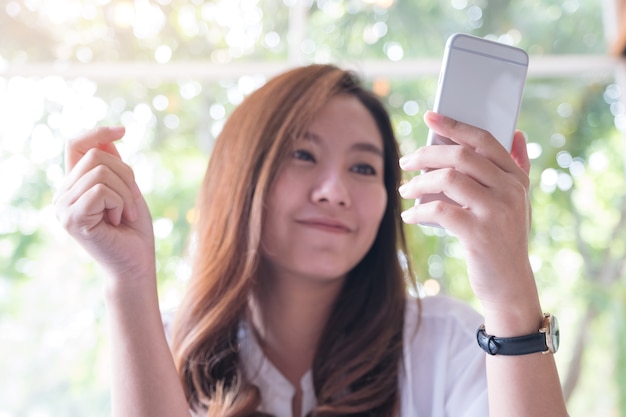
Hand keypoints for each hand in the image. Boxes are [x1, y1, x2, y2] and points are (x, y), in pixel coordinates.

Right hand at [54, 127, 155, 283]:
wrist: (136, 264)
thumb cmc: (134, 231)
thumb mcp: (128, 190)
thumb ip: (114, 166)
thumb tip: (106, 136)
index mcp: (75, 186)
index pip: (76, 145)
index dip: (97, 132)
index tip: (123, 130)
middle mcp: (63, 194)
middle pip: (96, 155)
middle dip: (127, 174)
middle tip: (132, 202)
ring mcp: (64, 207)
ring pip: (101, 171)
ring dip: (126, 192)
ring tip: (126, 214)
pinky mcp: (72, 218)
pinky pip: (101, 190)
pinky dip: (120, 202)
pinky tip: (120, 221)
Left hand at [399, 112, 538, 325]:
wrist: (509, 285)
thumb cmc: (505, 240)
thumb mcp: (519, 202)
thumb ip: (518, 167)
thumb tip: (516, 133)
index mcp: (516, 178)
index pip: (483, 140)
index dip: (454, 126)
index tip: (430, 117)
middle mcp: (510, 191)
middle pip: (461, 155)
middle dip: (426, 154)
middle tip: (404, 161)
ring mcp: (496, 212)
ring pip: (448, 178)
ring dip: (419, 182)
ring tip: (405, 190)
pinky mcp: (479, 234)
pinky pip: (440, 210)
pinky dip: (419, 211)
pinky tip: (410, 216)